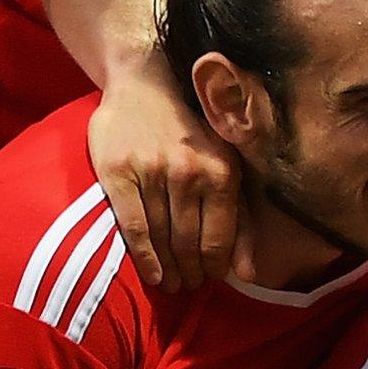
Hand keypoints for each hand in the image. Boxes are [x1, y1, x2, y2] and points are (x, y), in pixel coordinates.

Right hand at [88, 68, 242, 290]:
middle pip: (189, 242)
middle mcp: (189, 172)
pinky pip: (134, 226)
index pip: (220, 237)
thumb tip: (248, 272)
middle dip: (191, 272)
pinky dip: (143, 256)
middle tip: (187, 286)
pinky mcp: (119, 173)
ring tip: (170, 284)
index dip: (215, 266)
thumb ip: (239, 215)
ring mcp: (153, 172)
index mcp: (221, 169)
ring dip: (168, 268)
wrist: (143, 82)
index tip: (210, 280)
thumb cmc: (189, 128)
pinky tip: (150, 273)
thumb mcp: (223, 161)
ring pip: (162, 237)